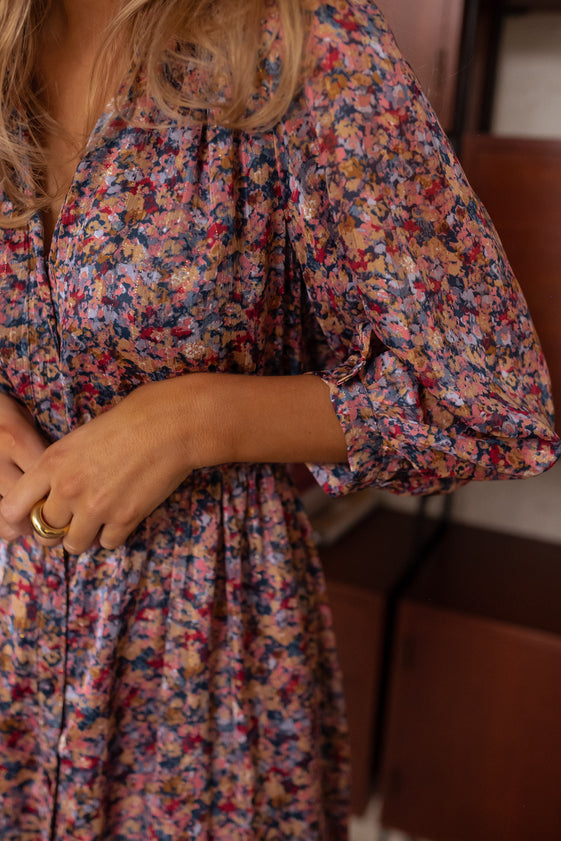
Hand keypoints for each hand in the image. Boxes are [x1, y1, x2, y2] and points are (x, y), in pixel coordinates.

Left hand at [0, 380, 196, 553]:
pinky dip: (113, 535)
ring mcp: (96, 507)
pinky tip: (121, 516)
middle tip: (73, 520)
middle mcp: (68, 489)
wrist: (167, 425)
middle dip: (58, 529)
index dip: (20, 517)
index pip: (13, 507)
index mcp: (52, 464)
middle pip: (46, 531)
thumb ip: (59, 467)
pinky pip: (108, 543)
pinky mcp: (124, 519)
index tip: (32, 518)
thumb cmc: (127, 422)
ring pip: (74, 544)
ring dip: (85, 536)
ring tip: (98, 521)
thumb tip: (53, 493)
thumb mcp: (79, 438)